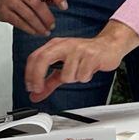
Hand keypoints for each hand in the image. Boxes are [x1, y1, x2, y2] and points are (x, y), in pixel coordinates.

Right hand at [0, 0, 67, 35]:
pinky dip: (29, 29)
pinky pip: (19, 22)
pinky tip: (35, 32)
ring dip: (39, 26)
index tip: (64, 7)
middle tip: (52, 25)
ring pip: (28, 15)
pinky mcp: (4, 11)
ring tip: (46, 31)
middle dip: (47, 17)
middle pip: (37, 4)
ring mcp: (10, 0)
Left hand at [23, 22, 138, 101]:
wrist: (109, 46)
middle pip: (43, 59)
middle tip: (39, 89)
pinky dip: (84, 77)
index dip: (29, 73)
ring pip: (66, 74)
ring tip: (79, 72)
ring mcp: (78, 49)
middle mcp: (65, 45)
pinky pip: (82, 76)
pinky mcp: (91, 55)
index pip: (35, 56)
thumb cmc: (85, 55)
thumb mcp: (63, 67)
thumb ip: (48, 82)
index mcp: (55, 45)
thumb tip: (35, 94)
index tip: (30, 87)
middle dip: (38, 77)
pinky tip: (88, 70)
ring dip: (72, 79)